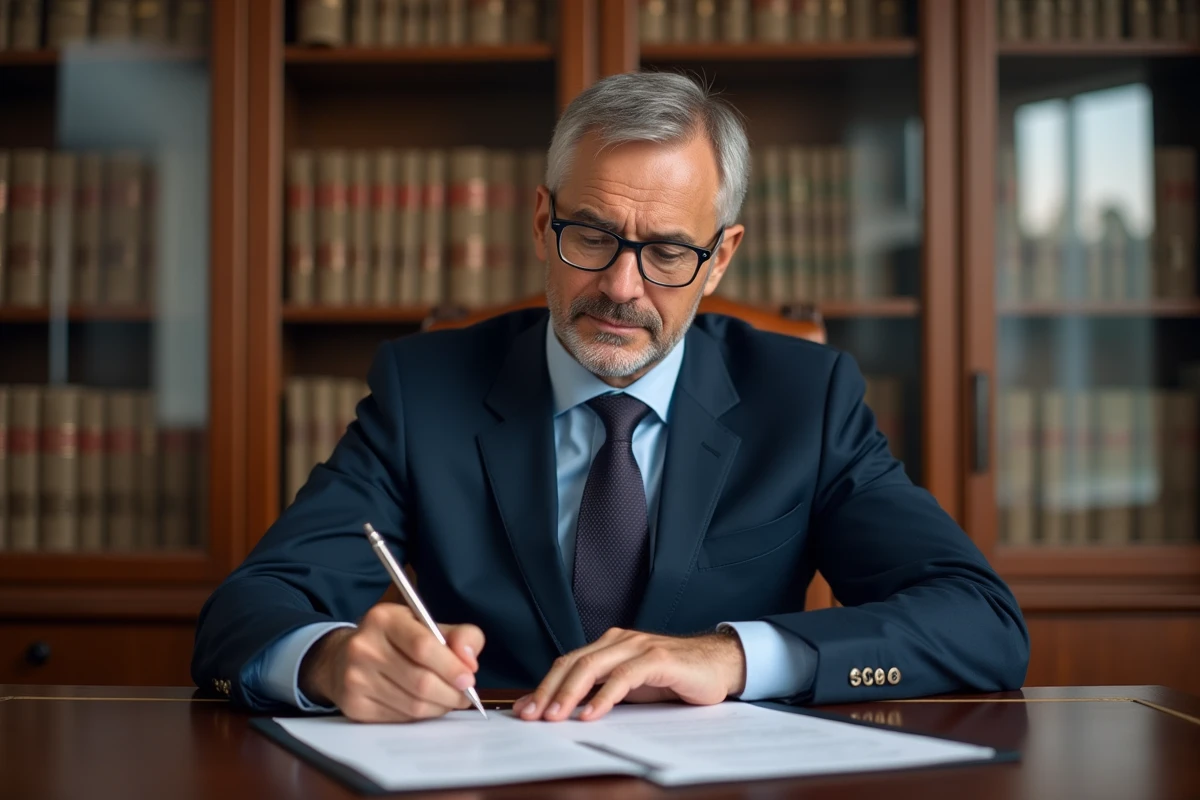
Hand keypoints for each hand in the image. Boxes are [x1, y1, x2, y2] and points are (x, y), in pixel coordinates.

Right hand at [298, 603, 483, 722]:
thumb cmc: (394, 640)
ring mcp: (355, 678)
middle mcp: (364, 647)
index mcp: (384, 619)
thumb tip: (469, 662)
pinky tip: (423, 705)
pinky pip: (399, 719)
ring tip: (446, 700)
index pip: (423, 646)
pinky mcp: (353, 705)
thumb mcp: (426, 625)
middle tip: (464, 695)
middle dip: (451, 693)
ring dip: (438, 707)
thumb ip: (459, 636)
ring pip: (412, 705)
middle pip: (420, 681)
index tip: (468, 679)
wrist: (342, 657)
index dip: (451, 667)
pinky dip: (419, 717)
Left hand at [512, 627, 745, 722]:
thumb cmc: (673, 677)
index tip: (524, 710)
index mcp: (609, 645)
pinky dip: (605, 695)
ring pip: (593, 666)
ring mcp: (638, 646)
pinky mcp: (658, 658)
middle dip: (548, 691)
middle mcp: (619, 641)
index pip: (567, 663)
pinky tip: (592, 713)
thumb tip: (562, 711)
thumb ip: (599, 693)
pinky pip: (624, 676)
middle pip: (573, 663)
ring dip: (570, 693)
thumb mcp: (630, 687)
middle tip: (531, 716)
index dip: (543, 686)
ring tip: (554, 716)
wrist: (717, 665)